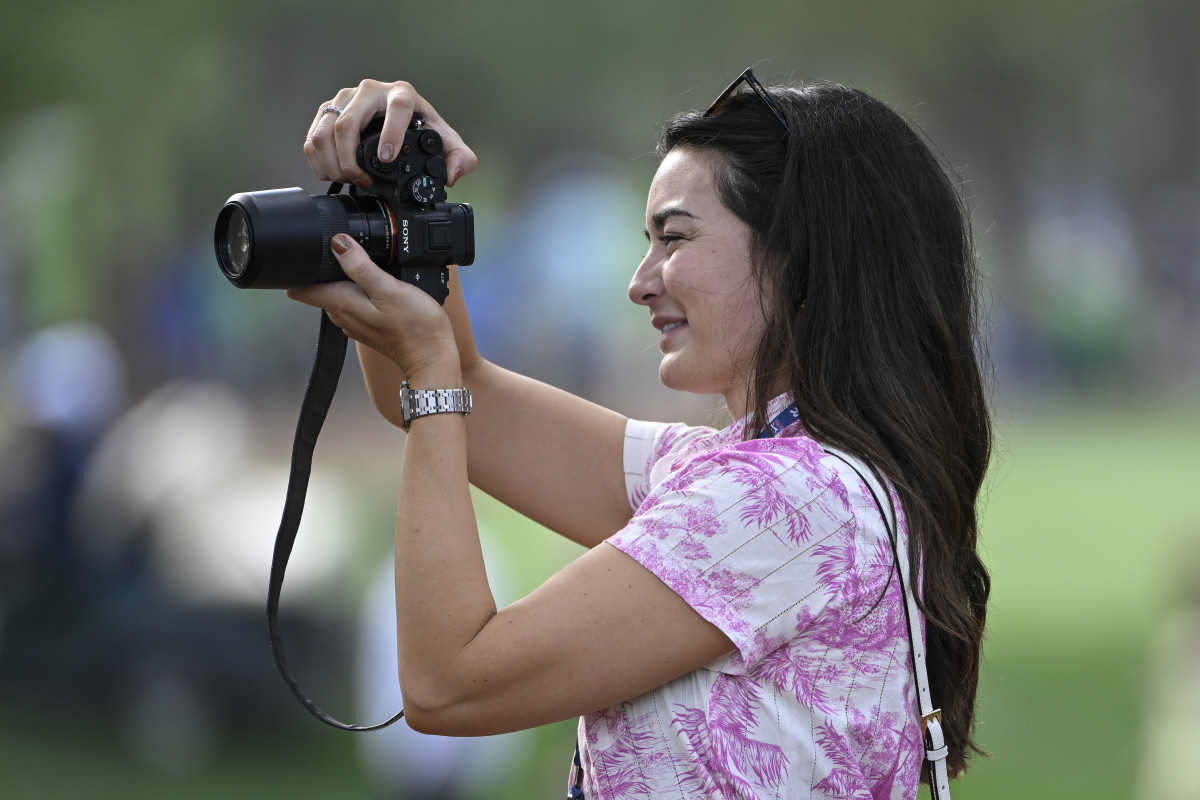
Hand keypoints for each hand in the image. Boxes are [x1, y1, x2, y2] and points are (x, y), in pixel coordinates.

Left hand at [287, 234, 460, 383]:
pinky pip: (355, 304)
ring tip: (366, 267)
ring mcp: (355, 322)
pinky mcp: (369, 326)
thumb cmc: (416, 327)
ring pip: (338, 294)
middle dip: (326, 269)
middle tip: (348, 252)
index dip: (299, 268)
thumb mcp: (389, 289)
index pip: (300, 289)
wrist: (433, 357)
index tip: (308, 252)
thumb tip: (338, 243)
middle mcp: (342, 315)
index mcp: (341, 303)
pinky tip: (379, 287)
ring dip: (346, 279)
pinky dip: (361, 292)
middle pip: (319, 288)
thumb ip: (361, 267)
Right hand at [304, 79, 476, 190]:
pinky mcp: (328, 111)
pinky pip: (313, 135)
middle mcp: (370, 91)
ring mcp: (345, 99)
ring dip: (331, 162)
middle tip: (361, 182)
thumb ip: (461, 158)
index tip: (387, 159)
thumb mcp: (446, 142)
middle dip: (349, 159)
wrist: (399, 119)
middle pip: (347, 123)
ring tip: (347, 180)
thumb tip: (453, 173)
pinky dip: (318, 160)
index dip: (390, 133)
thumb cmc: (421, 128)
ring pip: (325, 130)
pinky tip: (331, 173)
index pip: (396, 107)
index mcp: (401, 94)